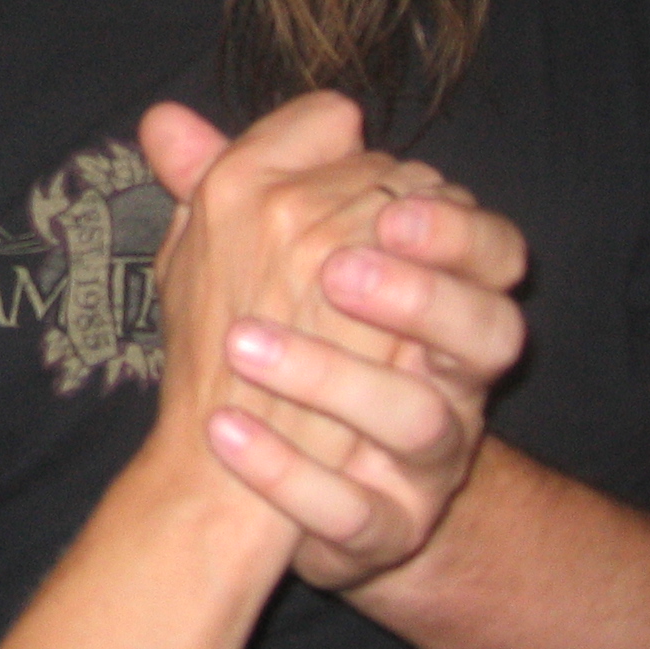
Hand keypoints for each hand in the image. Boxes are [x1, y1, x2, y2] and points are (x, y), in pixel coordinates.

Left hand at [141, 95, 524, 588]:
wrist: (299, 480)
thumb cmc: (297, 341)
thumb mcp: (263, 259)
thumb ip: (234, 186)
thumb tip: (161, 120)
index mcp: (438, 301)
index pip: (487, 252)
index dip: (449, 228)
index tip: (388, 204)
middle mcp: (449, 381)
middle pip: (488, 332)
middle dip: (418, 297)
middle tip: (335, 271)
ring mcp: (422, 462)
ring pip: (422, 425)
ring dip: (336, 380)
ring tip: (244, 343)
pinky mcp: (383, 529)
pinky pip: (356, 512)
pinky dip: (287, 475)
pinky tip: (223, 433)